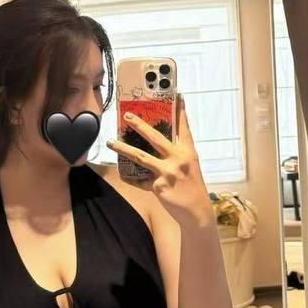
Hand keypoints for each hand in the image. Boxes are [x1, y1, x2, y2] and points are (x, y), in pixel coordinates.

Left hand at [107, 96, 214, 228]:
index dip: (180, 111)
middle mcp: (178, 159)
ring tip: (110, 142)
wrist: (196, 211)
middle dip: (140, 125)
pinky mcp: (158, 186)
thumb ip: (177, 154)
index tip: (177, 95)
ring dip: (123, 148)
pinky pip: (140, 180)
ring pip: (140, 156)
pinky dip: (131, 178)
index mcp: (188, 152)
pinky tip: (123, 175)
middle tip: (127, 115)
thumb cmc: (192, 187)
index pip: (184, 128)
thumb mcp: (190, 166)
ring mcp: (167, 172)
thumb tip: (158, 143)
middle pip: (156, 137)